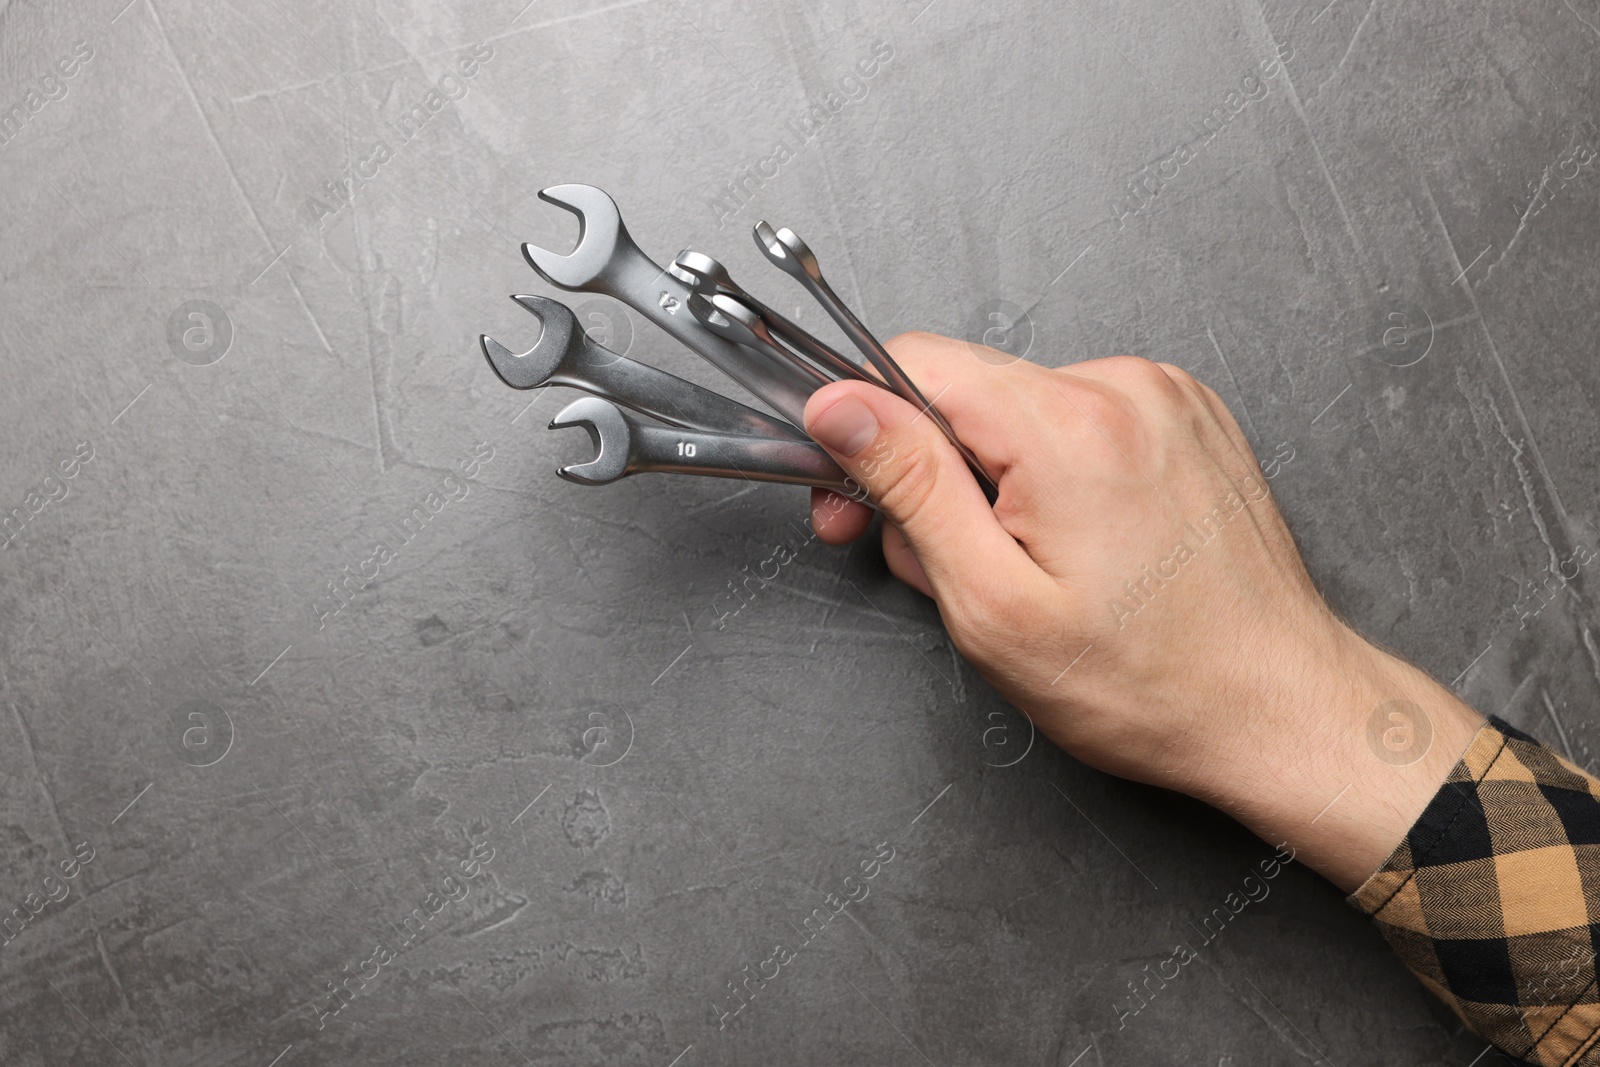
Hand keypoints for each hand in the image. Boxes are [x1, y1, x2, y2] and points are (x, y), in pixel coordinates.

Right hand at [803, 333, 1481, 889]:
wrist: (1279, 708)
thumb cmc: (1149, 683)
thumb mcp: (993, 604)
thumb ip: (909, 487)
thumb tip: (841, 406)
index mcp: (1068, 427)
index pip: (915, 362)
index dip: (864, 430)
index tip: (854, 495)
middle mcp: (1123, 388)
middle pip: (968, 392)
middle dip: (933, 474)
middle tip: (944, 564)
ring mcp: (1164, 396)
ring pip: (1019, 410)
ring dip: (996, 482)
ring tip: (1029, 568)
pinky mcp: (1187, 416)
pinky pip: (1079, 420)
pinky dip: (1054, 474)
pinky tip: (1076, 546)